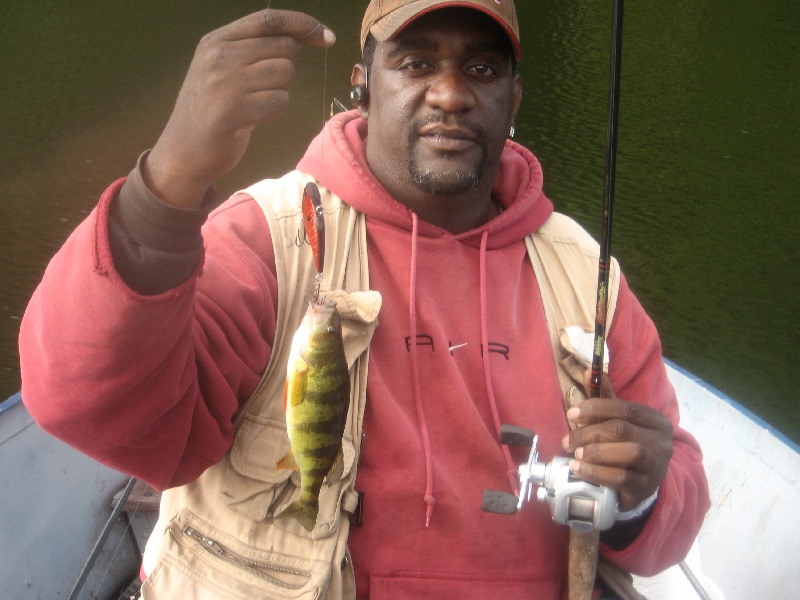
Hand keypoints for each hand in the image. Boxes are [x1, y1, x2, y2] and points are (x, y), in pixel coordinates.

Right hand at [144, 10, 334, 207]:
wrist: (185, 149)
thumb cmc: (212, 108)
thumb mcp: (222, 68)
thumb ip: (254, 48)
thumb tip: (301, 36)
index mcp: (216, 40)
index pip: (269, 19)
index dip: (303, 23)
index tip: (326, 36)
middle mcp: (219, 56)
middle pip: (283, 47)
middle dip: (286, 67)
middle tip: (265, 87)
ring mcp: (226, 83)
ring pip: (285, 73)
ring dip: (280, 90)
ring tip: (256, 101)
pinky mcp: (235, 111)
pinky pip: (280, 101)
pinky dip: (275, 109)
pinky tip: (255, 116)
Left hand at [561, 370, 673, 511]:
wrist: (639, 485)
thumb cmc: (625, 447)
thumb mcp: (618, 421)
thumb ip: (605, 398)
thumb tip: (589, 371)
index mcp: (656, 421)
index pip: (626, 408)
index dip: (597, 408)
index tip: (572, 412)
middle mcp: (662, 442)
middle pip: (623, 429)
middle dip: (590, 432)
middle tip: (568, 440)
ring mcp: (657, 466)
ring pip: (629, 452)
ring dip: (596, 452)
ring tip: (575, 454)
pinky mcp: (646, 487)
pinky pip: (622, 478)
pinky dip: (597, 472)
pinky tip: (579, 469)